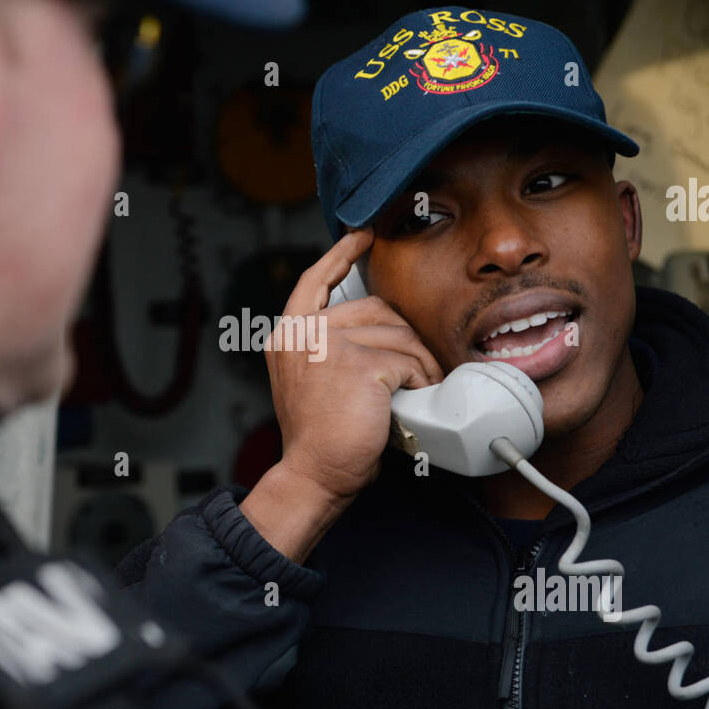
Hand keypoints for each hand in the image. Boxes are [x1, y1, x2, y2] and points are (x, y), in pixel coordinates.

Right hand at [239, 228, 443, 561]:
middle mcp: (303, 333)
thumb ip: (326, 347)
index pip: (315, 280)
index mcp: (288, 335)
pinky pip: (409, 359)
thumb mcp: (309, 380)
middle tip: (414, 368)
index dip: (342, 255)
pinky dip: (420, 379)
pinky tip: (414, 397)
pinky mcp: (358, 364)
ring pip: (398, 335)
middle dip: (403, 336)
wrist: (313, 474)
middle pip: (374, 308)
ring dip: (418, 363)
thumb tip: (376, 325)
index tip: (364, 233)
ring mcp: (328, 346)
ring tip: (416, 389)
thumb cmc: (319, 437)